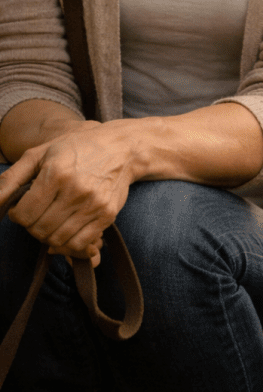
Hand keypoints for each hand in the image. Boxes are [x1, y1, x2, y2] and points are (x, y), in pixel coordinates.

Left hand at [0, 122, 135, 266]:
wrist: (121, 148)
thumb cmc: (76, 148)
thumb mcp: (40, 154)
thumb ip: (11, 178)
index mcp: (55, 173)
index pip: (24, 215)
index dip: (18, 215)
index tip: (23, 208)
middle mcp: (75, 190)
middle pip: (39, 229)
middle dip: (32, 226)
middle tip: (38, 213)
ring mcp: (93, 204)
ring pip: (57, 239)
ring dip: (49, 235)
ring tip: (52, 219)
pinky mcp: (107, 215)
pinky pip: (79, 243)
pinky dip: (68, 242)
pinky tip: (67, 227)